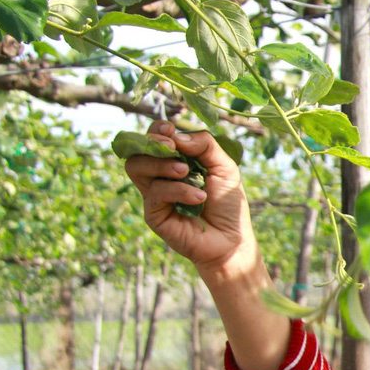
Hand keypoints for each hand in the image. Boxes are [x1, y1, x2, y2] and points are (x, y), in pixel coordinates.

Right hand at [124, 120, 257, 281]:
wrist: (231, 239)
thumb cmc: (227, 203)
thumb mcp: (224, 167)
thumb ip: (204, 145)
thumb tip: (176, 136)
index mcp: (174, 162)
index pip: (153, 139)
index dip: (156, 131)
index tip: (169, 130)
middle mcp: (159, 177)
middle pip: (137, 152)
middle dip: (152, 144)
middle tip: (172, 147)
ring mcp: (154, 196)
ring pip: (137, 168)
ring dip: (161, 165)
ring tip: (185, 171)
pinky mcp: (153, 214)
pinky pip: (156, 193)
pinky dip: (178, 191)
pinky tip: (199, 197)